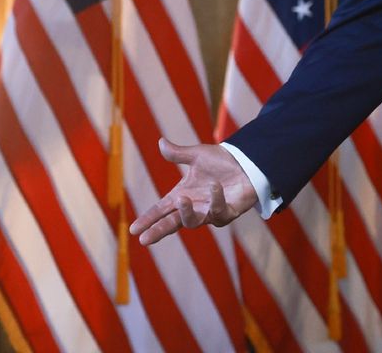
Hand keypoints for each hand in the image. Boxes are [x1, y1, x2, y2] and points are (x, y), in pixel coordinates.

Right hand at [129, 138, 257, 244]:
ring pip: (193, 221)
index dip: (148, 219)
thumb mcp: (197, 155)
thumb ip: (178, 153)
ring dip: (186, 212)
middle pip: (172, 223)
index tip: (134, 229)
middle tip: (144, 239)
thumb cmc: (221, 162)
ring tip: (181, 199)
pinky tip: (214, 187)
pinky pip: (219, 211)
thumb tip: (161, 142)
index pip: (161, 210)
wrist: (247, 162)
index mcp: (182, 196)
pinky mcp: (227, 213)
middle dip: (159, 231)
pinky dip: (215, 200)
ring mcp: (210, 213)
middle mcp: (194, 207)